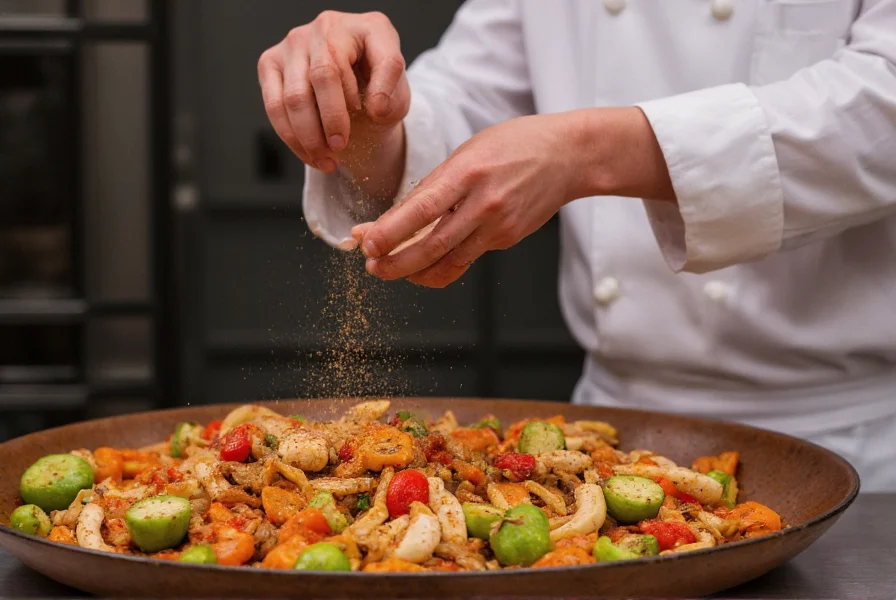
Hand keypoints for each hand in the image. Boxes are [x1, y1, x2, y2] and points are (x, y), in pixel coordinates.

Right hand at [257, 11, 409, 175]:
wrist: (351, 95)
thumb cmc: (374, 93)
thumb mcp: (396, 98)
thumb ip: (391, 99)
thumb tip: (374, 108)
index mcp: (371, 28)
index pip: (381, 57)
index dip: (382, 89)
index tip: (379, 115)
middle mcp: (329, 26)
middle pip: (324, 75)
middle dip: (332, 119)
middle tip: (341, 146)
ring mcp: (296, 42)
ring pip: (295, 96)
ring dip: (310, 137)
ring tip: (327, 159)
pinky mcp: (271, 62)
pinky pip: (275, 105)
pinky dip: (292, 138)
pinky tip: (310, 154)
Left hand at [354, 113, 587, 287]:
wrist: (568, 156)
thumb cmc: (515, 145)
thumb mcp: (469, 150)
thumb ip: (437, 183)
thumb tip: (400, 214)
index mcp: (468, 172)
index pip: (421, 209)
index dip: (391, 231)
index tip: (367, 244)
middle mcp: (483, 202)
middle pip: (432, 245)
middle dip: (396, 262)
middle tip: (373, 268)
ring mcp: (498, 225)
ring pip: (449, 261)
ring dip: (415, 271)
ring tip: (392, 270)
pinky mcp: (508, 238)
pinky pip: (467, 257)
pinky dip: (442, 265)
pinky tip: (425, 265)